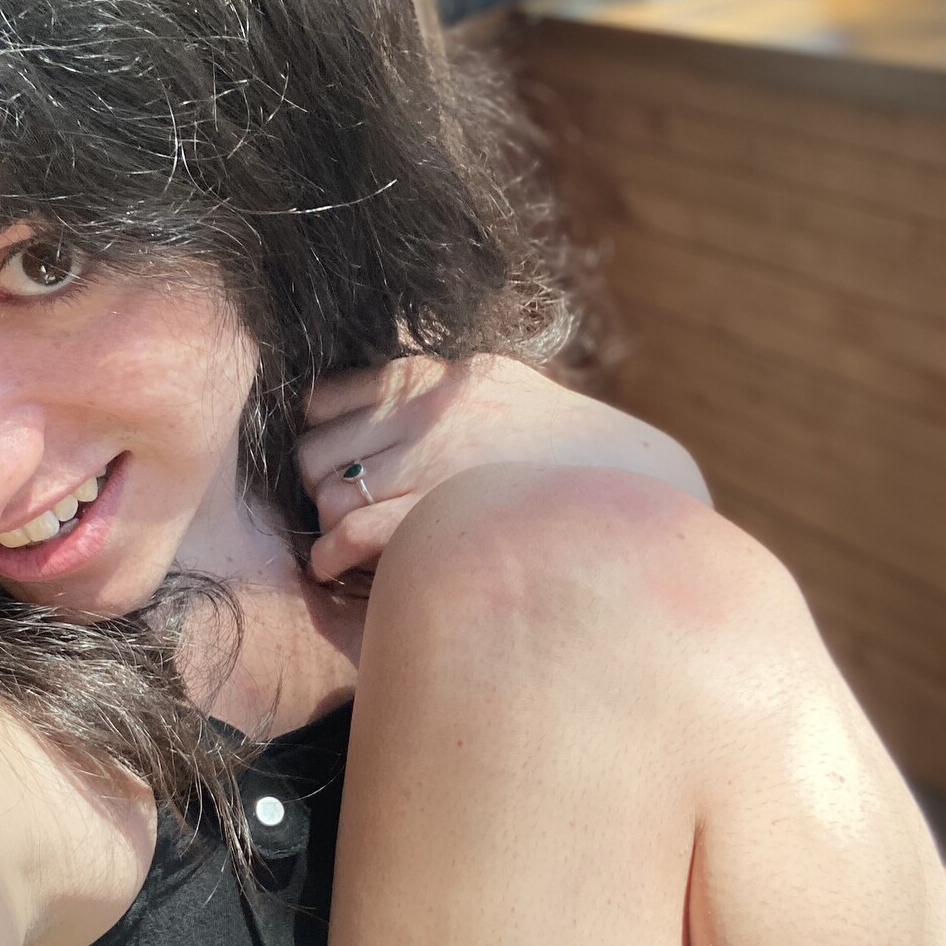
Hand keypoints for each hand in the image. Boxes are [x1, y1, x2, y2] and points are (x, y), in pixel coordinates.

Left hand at [297, 355, 711, 581]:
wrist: (631, 483)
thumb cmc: (560, 447)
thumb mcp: (498, 385)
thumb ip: (439, 385)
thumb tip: (388, 390)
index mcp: (433, 379)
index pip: (326, 401)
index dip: (322, 441)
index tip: (337, 466)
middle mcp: (425, 414)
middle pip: (314, 453)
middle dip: (318, 487)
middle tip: (339, 512)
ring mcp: (433, 463)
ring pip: (328, 496)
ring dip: (328, 526)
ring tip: (347, 543)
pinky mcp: (440, 514)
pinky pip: (352, 531)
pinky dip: (331, 554)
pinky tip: (335, 567)